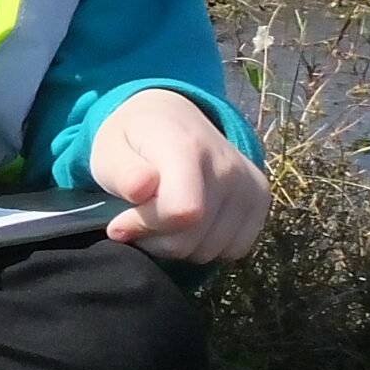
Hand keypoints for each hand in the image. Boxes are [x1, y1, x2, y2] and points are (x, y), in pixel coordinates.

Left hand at [91, 88, 268, 262]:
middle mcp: (228, 166)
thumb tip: (141, 189)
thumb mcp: (109, 150)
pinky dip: (206, 246)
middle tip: (137, 220)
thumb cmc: (132, 140)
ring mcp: (250, 184)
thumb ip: (122, 172)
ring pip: (212, 250)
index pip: (182, 211)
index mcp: (188, 148)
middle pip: (194, 239)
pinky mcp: (260, 200)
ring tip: (161, 218)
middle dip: (156, 240)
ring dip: (179, 246)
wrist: (171, 118)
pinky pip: (234, 249)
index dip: (145, 227)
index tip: (118, 223)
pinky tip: (189, 224)